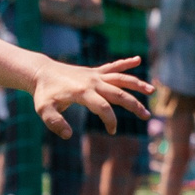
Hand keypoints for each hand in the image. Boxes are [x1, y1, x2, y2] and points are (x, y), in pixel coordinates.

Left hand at [31, 56, 149, 137]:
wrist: (41, 72)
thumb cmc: (43, 94)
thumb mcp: (43, 111)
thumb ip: (55, 123)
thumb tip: (68, 135)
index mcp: (82, 93)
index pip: (103, 108)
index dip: (110, 120)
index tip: (112, 131)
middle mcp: (92, 82)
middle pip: (118, 93)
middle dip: (134, 105)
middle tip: (147, 116)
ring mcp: (94, 75)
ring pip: (120, 78)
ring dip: (137, 84)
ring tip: (152, 90)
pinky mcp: (94, 71)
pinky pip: (112, 66)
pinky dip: (125, 63)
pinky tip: (137, 59)